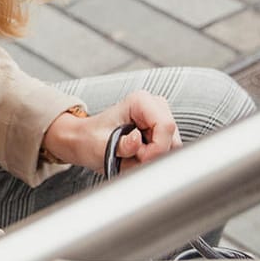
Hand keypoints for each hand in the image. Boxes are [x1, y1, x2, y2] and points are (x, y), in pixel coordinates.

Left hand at [41, 91, 178, 171]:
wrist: (87, 141)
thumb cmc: (92, 139)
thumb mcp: (101, 145)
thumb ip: (122, 145)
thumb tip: (137, 141)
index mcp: (140, 101)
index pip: (166, 126)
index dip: (156, 148)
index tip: (139, 157)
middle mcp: (154, 105)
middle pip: (172, 138)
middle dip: (154, 155)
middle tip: (132, 157)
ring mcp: (160, 118)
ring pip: (172, 147)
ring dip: (153, 158)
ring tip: (132, 156)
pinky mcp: (162, 131)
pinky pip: (168, 151)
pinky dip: (154, 158)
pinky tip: (138, 155)